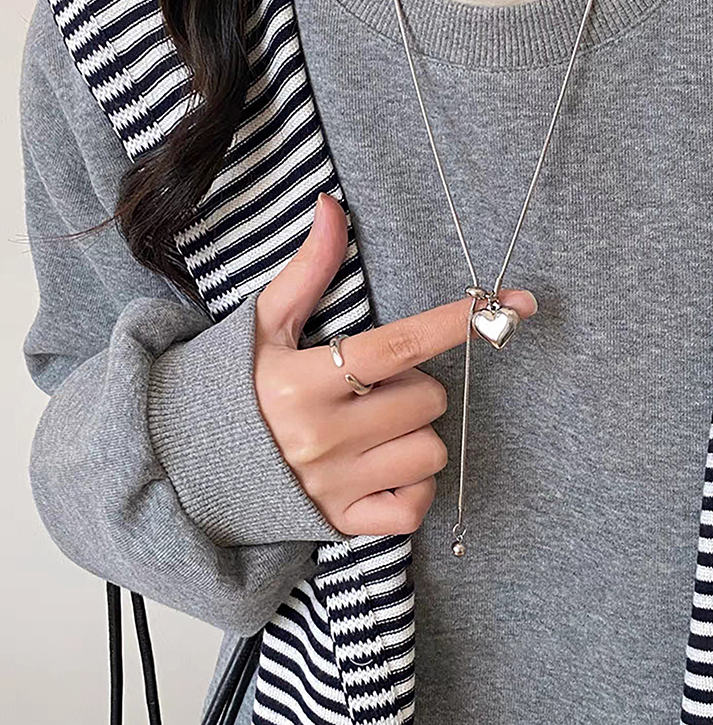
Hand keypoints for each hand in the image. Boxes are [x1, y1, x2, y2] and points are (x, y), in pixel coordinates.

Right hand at [253, 193, 537, 535]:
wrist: (185, 465)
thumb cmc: (229, 387)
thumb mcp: (262, 326)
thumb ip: (306, 270)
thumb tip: (332, 206)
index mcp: (303, 381)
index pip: (397, 346)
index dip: (455, 323)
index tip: (510, 305)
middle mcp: (322, 436)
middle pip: (427, 400)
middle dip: (415, 385)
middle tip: (375, 386)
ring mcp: (334, 485)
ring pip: (430, 452)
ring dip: (416, 434)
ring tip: (375, 427)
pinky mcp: (341, 522)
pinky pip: (415, 508)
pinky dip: (414, 487)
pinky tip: (385, 468)